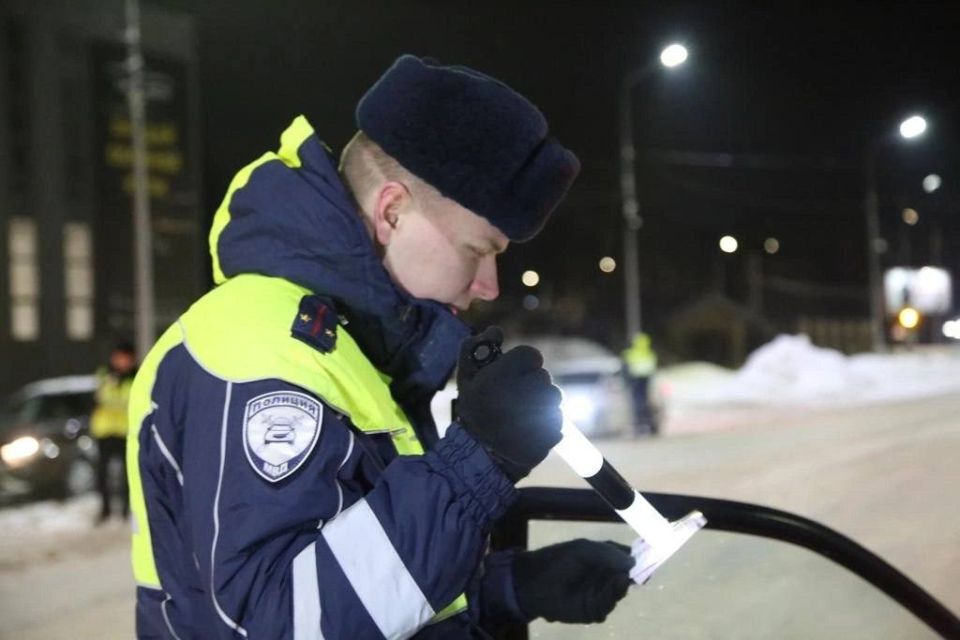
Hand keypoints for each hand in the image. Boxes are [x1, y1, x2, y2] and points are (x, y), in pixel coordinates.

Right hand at [456, 327, 561, 480]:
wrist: (481, 456)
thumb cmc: (473, 412)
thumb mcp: (466, 378)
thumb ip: (475, 349)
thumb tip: (495, 330)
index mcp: (500, 377)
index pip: (531, 355)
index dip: (522, 364)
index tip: (511, 375)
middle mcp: (521, 394)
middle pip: (543, 376)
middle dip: (532, 384)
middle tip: (514, 398)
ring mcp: (538, 416)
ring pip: (554, 396)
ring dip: (542, 402)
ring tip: (523, 414)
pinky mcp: (551, 434)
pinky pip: (558, 418)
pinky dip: (548, 422)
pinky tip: (530, 428)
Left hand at [512, 539, 633, 623]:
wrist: (531, 581)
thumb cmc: (557, 561)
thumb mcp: (584, 550)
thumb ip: (607, 554)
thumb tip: (633, 562)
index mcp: (604, 560)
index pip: (626, 559)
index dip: (639, 559)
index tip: (650, 556)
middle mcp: (604, 578)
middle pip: (626, 577)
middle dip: (635, 574)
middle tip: (643, 569)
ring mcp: (598, 595)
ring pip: (618, 592)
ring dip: (622, 585)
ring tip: (624, 576)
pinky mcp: (591, 611)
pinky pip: (606, 605)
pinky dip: (612, 595)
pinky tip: (616, 585)